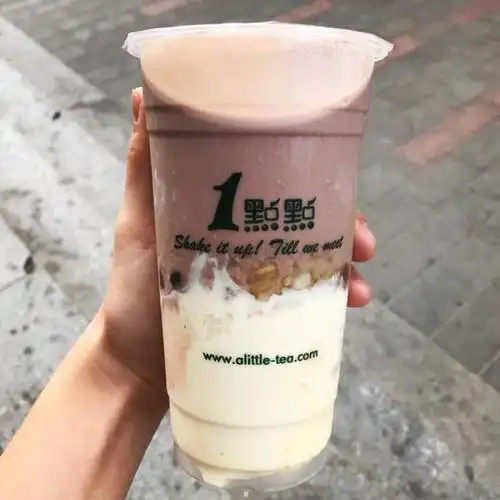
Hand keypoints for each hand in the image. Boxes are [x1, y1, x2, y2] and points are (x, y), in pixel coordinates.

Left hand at [99, 88, 376, 393]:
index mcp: (227, 211)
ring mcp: (260, 277)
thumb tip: (143, 93)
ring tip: (361, 286)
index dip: (313, 178)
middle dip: (343, 226)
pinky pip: (308, 301)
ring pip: (316, 260)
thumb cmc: (133, 290)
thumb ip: (143, 167)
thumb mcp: (138, 223)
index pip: (278, 182)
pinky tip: (351, 305)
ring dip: (346, 267)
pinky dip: (333, 300)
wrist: (137, 364)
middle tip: (364, 242)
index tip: (337, 179)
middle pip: (307, 220)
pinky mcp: (265, 313)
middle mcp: (249, 239)